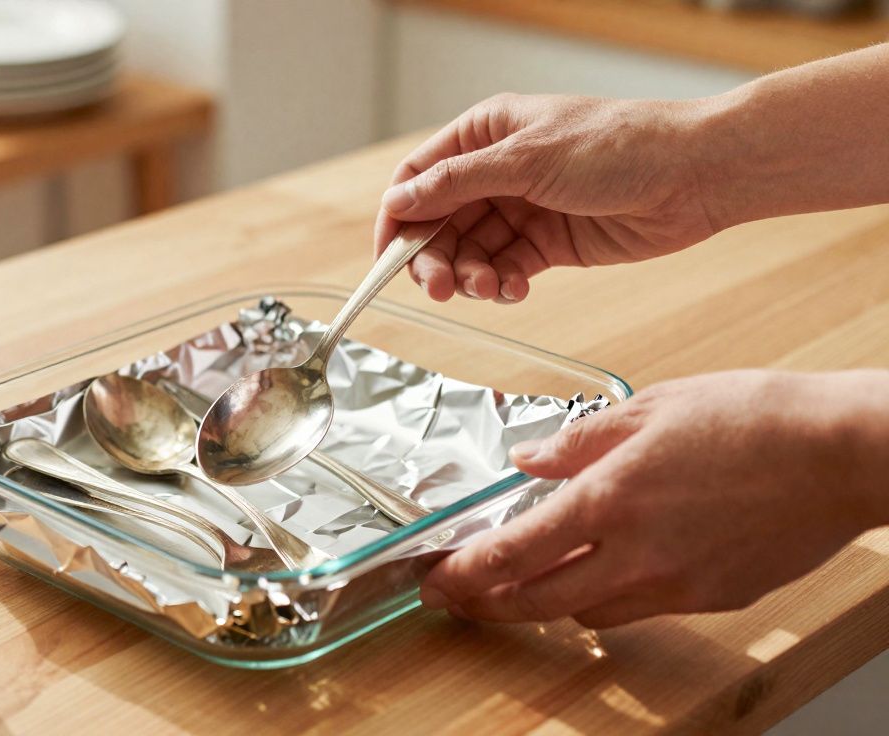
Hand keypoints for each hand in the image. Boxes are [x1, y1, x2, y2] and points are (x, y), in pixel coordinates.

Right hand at [375, 93, 722, 302]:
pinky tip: (517, 288)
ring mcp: (523, 208)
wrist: (693, 175)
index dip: (398, 218)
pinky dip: (504, 284)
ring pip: (471, 252)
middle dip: (435, 257)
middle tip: (439, 288)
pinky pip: (507, 270)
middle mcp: (499, 172)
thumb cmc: (618, 145)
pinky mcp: (549, 244)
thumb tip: (399, 200)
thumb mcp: (527, 159)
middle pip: (440, 223)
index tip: (387, 257)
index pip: (420, 178)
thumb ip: (457, 183)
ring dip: (471, 276)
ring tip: (491, 287)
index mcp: (486, 134)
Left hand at [419, 369, 888, 627]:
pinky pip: (641, 609)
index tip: (438, 579)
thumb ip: (579, 440)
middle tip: (460, 598)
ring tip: (528, 581)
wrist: (840, 453)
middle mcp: (636, 553)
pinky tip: (606, 572)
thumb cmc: (752, 417)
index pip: (514, 552)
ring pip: (588, 613)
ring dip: (548, 603)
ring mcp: (676, 584)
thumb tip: (529, 458)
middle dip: (488, 605)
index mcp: (610, 497)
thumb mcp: (651, 408)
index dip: (466, 573)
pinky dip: (609, 598)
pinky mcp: (711, 598)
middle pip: (538, 602)